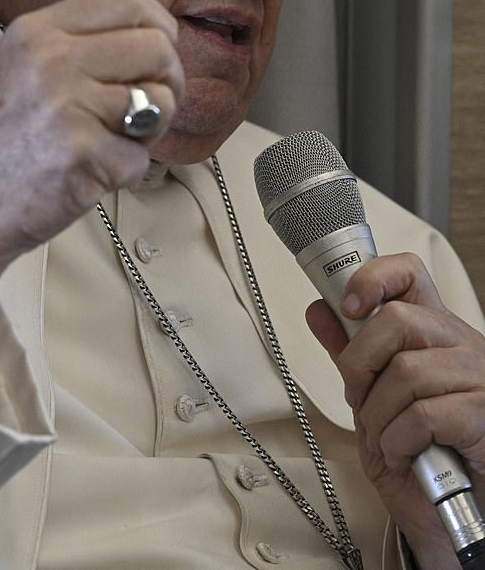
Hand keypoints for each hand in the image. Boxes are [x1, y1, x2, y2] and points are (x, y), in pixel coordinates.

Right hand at [0, 0, 184, 349]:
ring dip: (149, 132)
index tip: (158, 57)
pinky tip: (87, 176)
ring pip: (161, 101)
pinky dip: (124, 175)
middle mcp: (51, 59)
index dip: (160, 29)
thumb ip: (80, 48)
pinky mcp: (81, 153)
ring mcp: (66, 104)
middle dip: (168, 83)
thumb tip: (159, 40)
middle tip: (145, 112)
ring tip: (109, 144)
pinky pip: (142, 158)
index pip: (130, 1)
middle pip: (158, 48)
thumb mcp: (22, 70)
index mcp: (37, 30)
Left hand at [306, 253, 484, 567]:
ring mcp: (479, 378)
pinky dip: (400, 440)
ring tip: (389, 437)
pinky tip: (407, 454)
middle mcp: (461, 345)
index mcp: (434, 333)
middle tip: (362, 398)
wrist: (455, 514)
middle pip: (396, 319)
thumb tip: (320, 310)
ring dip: (379, 415)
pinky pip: (423, 415)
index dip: (374, 277)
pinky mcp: (484, 416)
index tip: (347, 304)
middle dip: (360, 363)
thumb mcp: (374, 398)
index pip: (409, 274)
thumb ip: (351, 353)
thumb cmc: (420, 453)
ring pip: (405, 372)